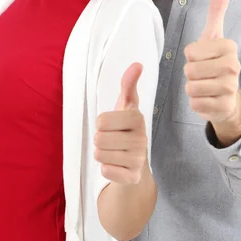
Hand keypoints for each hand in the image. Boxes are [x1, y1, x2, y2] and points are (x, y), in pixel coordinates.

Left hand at [94, 63, 147, 184]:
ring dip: (101, 154)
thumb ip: (128, 85)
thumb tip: (137, 64)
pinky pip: (106, 171)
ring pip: (99, 154)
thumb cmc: (125, 130)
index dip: (101, 124)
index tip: (112, 125)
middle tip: (112, 141)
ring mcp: (139, 159)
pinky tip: (116, 167)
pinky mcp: (133, 177)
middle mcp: (141, 138)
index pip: (101, 120)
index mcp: (138, 118)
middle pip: (99, 138)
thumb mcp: (125, 106)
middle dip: (99, 140)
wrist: (133, 164)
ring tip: (113, 153)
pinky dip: (106, 169)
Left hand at [184, 0, 240, 141]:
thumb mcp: (214, 36)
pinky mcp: (223, 107)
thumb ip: (216, 12)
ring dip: (192, 88)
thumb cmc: (216, 62)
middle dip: (191, 73)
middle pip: (189, 70)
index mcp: (229, 47)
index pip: (190, 51)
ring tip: (205, 86)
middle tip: (203, 74)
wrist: (228, 97)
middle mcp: (233, 67)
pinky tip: (207, 99)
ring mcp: (230, 89)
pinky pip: (194, 103)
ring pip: (191, 87)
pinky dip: (196, 103)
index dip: (191, 56)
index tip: (204, 58)